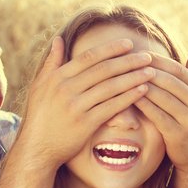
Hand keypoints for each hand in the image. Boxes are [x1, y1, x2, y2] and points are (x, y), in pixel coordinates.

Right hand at [17, 37, 155, 168]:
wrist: (37, 148)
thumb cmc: (40, 116)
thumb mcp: (39, 86)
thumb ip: (51, 63)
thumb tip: (58, 39)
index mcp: (58, 77)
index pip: (89, 57)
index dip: (111, 49)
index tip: (128, 43)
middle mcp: (66, 89)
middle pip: (104, 70)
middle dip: (128, 61)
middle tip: (147, 56)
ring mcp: (76, 107)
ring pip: (111, 87)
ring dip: (133, 77)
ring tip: (150, 72)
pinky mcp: (85, 124)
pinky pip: (112, 107)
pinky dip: (129, 97)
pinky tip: (142, 91)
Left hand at [134, 47, 187, 175]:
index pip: (177, 68)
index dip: (156, 60)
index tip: (136, 53)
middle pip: (169, 81)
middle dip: (145, 71)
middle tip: (125, 64)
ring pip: (162, 97)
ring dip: (141, 86)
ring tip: (123, 78)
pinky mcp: (179, 135)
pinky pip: (157, 116)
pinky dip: (143, 105)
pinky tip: (128, 99)